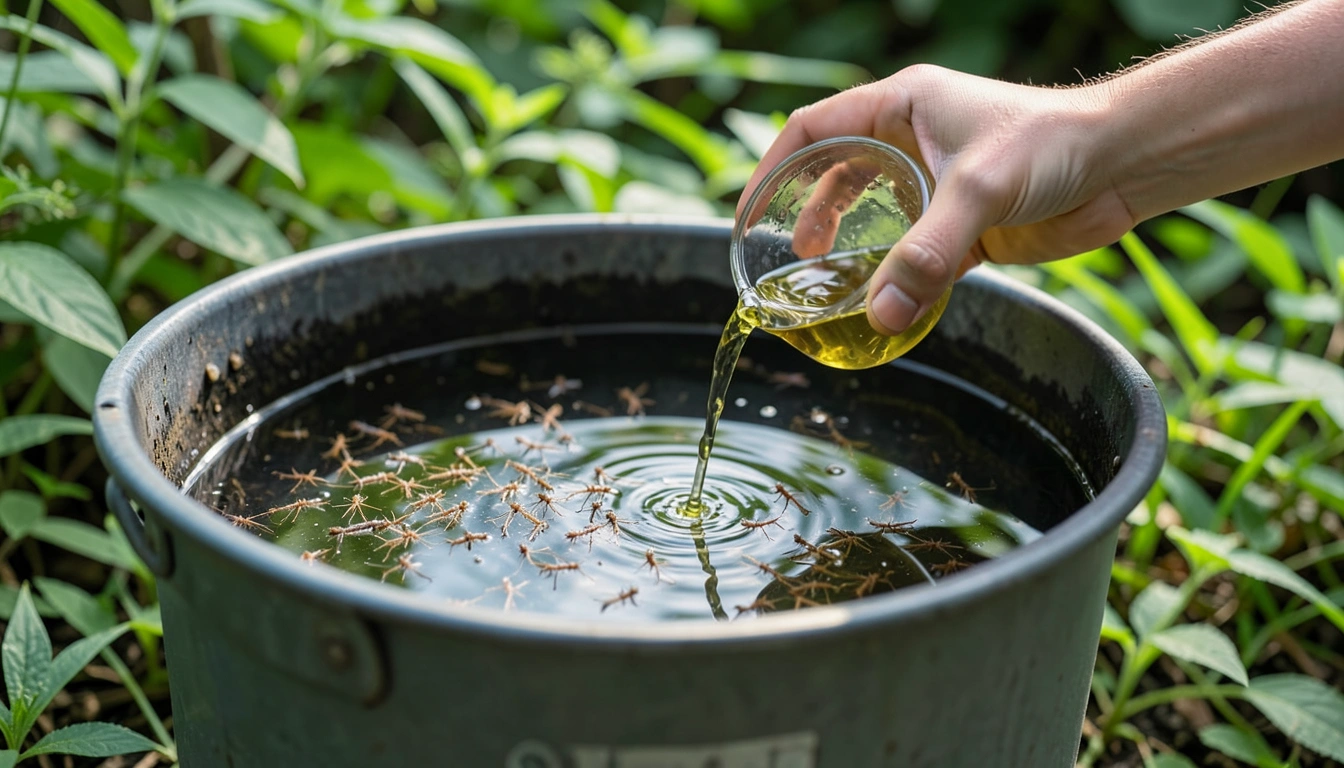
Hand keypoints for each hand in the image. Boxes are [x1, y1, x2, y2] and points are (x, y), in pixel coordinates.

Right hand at [738, 65, 1135, 334]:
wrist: (1124, 164)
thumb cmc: (1054, 145)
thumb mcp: (979, 191)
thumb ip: (927, 254)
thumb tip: (879, 316)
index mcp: (900, 106)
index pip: (813, 130)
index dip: (772, 169)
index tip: (749, 213)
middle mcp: (911, 141)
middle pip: (834, 177)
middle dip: (806, 216)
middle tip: (789, 259)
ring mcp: (937, 186)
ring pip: (873, 220)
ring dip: (850, 252)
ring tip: (827, 283)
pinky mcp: (965, 226)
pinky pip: (914, 257)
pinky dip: (895, 280)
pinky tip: (885, 304)